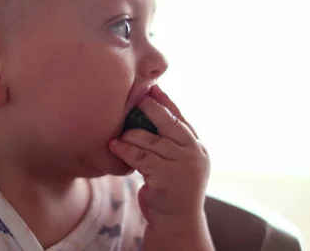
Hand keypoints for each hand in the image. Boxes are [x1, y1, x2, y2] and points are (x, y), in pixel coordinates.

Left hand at [109, 85, 211, 249]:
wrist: (177, 222)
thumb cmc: (171, 190)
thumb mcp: (177, 163)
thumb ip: (171, 142)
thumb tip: (152, 112)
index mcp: (196, 147)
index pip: (180, 118)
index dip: (165, 102)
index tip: (152, 87)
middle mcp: (193, 153)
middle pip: (167, 122)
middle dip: (148, 108)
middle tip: (133, 98)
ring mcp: (182, 165)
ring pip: (150, 139)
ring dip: (130, 134)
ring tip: (118, 132)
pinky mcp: (166, 177)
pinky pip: (140, 156)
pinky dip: (124, 149)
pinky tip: (113, 145)